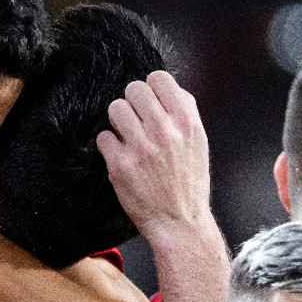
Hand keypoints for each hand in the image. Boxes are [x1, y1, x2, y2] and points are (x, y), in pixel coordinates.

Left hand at [96, 71, 211, 229]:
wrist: (180, 223)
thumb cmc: (188, 183)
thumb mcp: (198, 143)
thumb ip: (184, 113)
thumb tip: (165, 87)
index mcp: (187, 123)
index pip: (159, 79)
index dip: (151, 87)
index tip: (149, 101)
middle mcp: (165, 132)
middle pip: (134, 90)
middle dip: (132, 103)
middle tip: (135, 120)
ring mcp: (141, 148)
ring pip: (116, 109)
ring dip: (118, 121)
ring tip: (126, 137)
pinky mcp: (120, 165)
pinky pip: (103, 137)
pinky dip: (109, 145)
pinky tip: (120, 156)